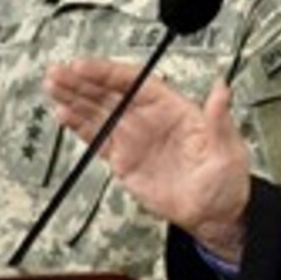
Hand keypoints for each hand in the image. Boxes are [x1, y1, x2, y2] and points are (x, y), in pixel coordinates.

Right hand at [44, 59, 250, 260]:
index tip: (85, 66)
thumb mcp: (227, 148)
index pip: (136, 82)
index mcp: (173, 107)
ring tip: (53, 86)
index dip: (109, 72)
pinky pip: (98, 138)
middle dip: (83, 81)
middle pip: (111, 92)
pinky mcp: (124, 159)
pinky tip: (63, 114)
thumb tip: (222, 89)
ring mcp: (135, 137)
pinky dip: (80, 126)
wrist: (213, 213)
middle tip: (58, 72)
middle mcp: (150, 117)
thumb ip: (219, 119)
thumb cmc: (225, 178)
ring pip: (99, 111)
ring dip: (75, 97)